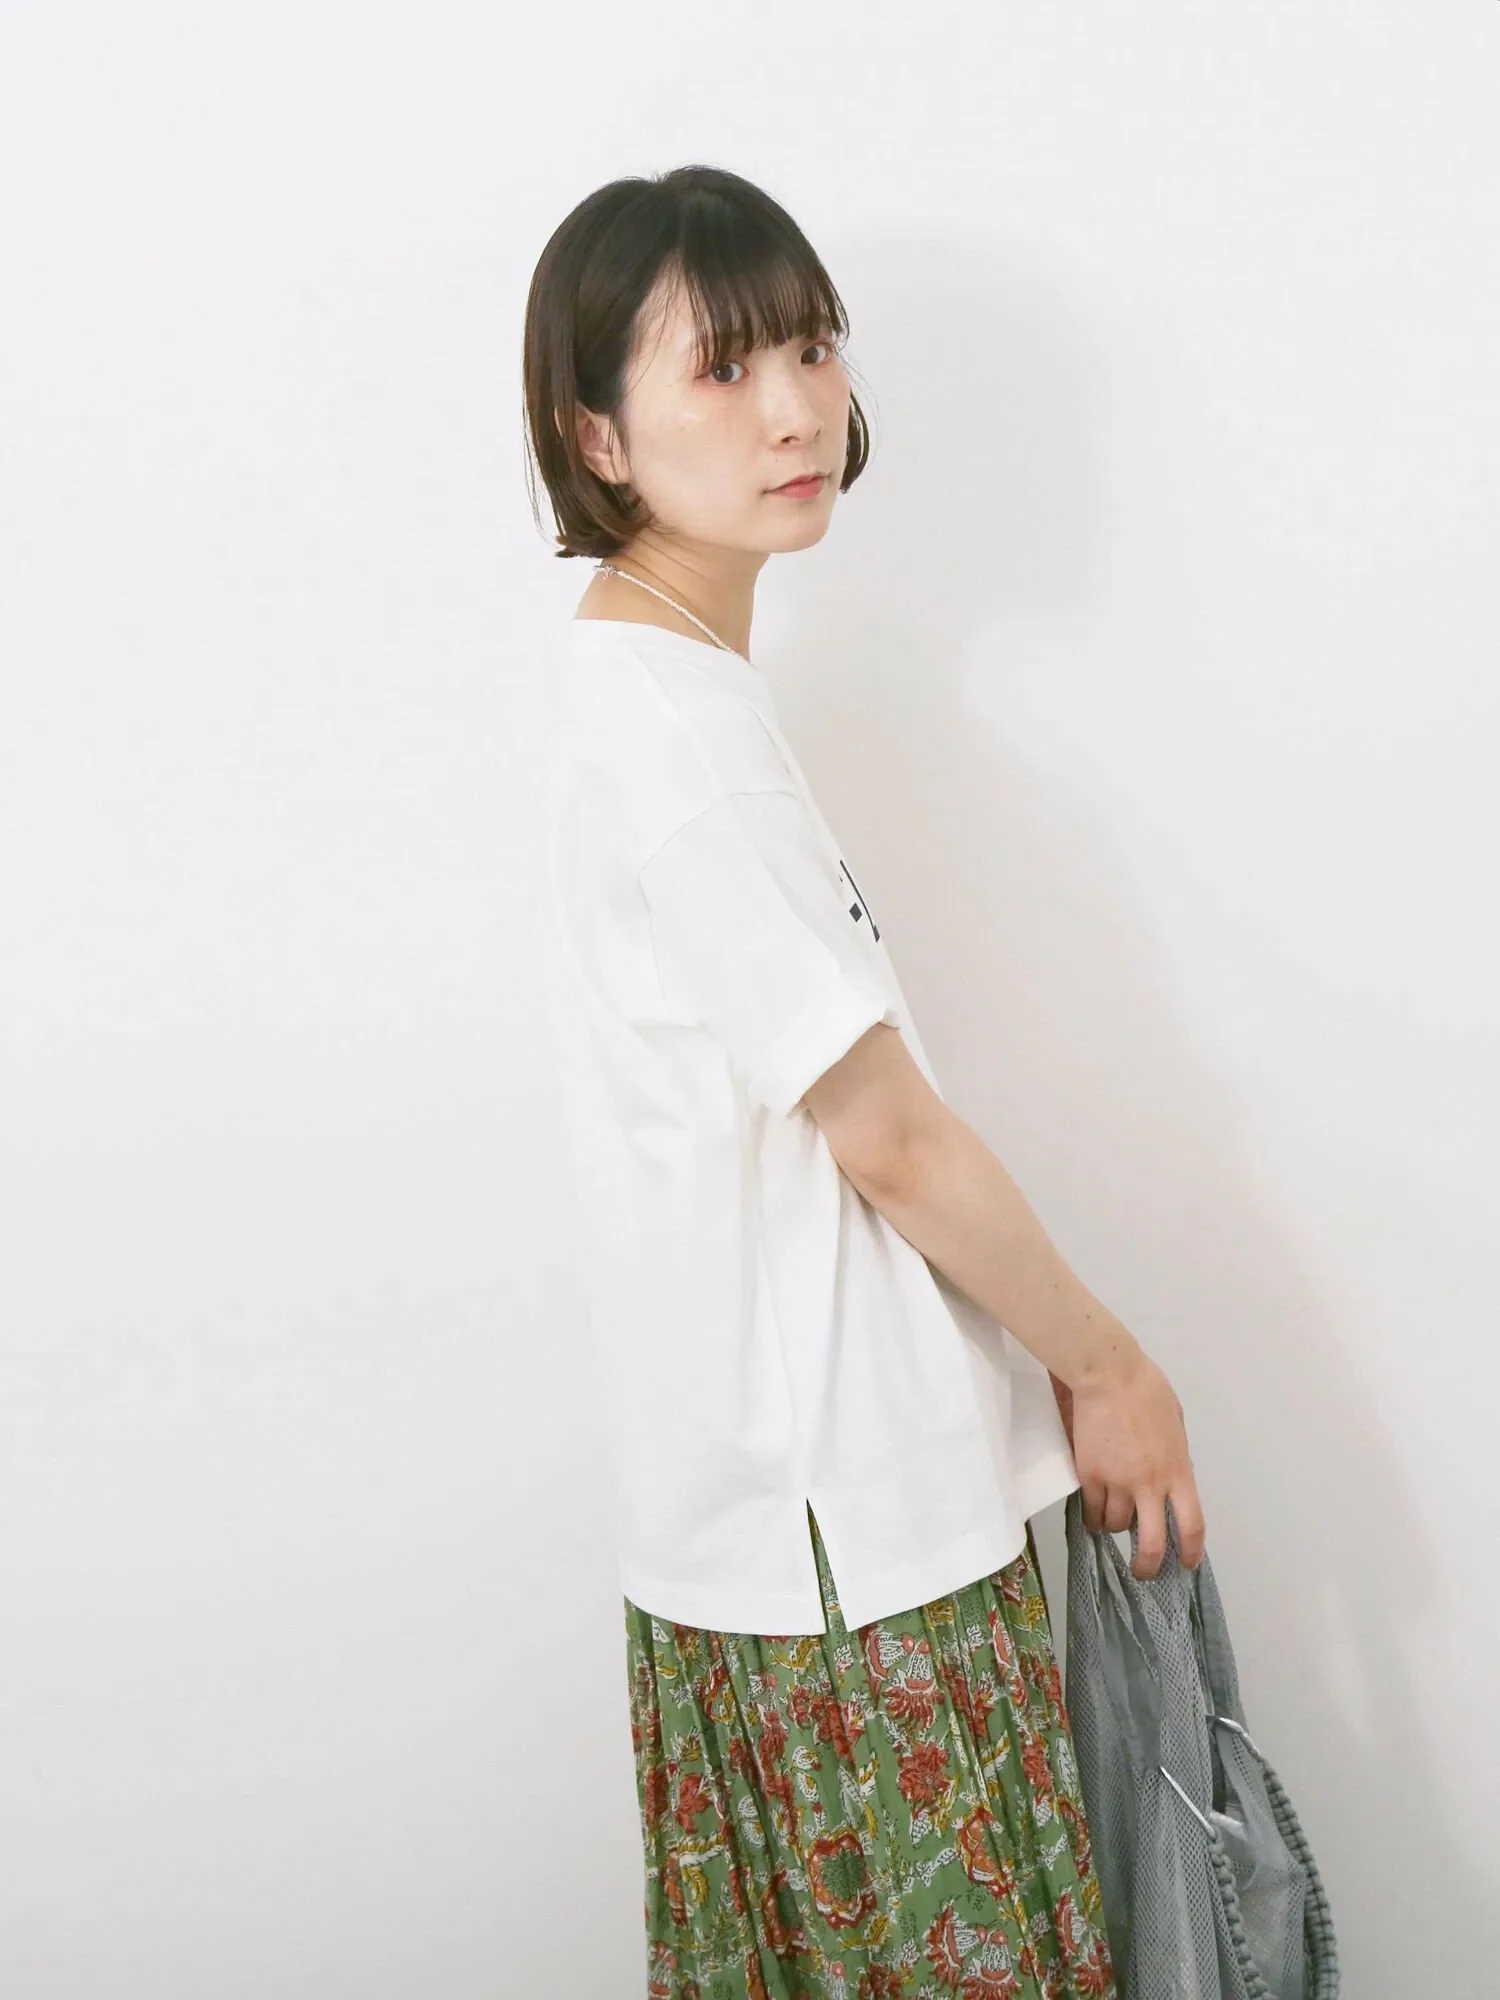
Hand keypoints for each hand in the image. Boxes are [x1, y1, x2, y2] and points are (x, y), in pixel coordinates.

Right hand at [1050, 1351, 1204, 1578]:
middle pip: (1152, 1541)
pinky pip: (1090, 1509)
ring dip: (1115, 1527)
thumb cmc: (1147, 1390)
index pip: (1192, 1524)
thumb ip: (1175, 1457)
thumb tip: (1172, 1475)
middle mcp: (1150, 1484)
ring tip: (1111, 1520)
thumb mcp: (1176, 1426)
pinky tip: (1092, 1511)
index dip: (1191, 1551)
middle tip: (1143, 1571)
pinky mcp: (1090, 1474)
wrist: (1109, 1375)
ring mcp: (1118, 1481)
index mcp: (1178, 1471)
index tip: (1185, 1563)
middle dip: (1148, 1564)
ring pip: (1115, 1524)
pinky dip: (1092, 1515)